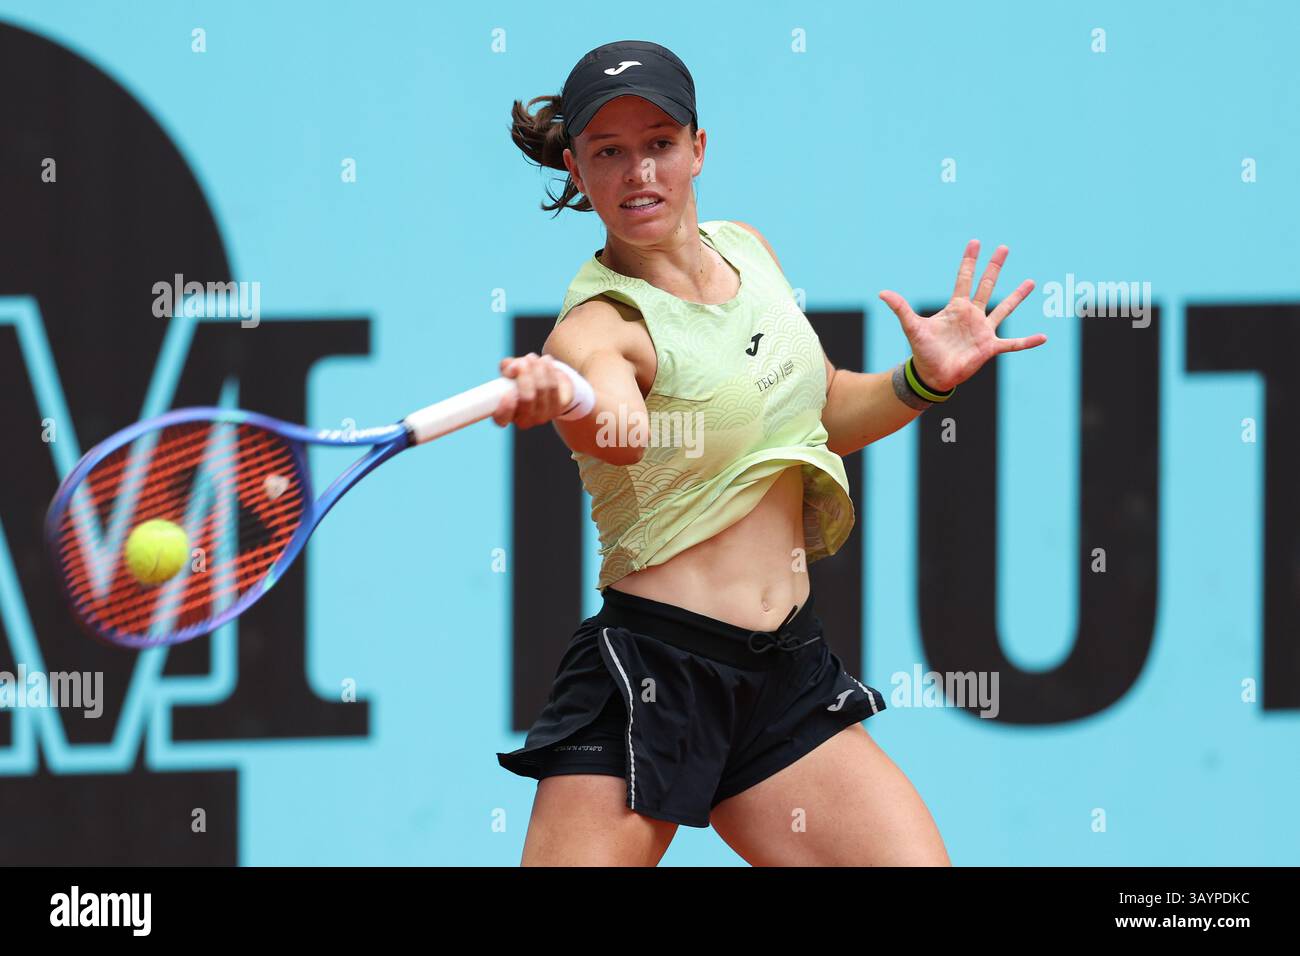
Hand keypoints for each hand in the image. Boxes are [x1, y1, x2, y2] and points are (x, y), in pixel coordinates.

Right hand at [493, 352, 574, 427]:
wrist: (545, 385)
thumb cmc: (520, 380)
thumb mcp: (509, 372)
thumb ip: (507, 368)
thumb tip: (512, 366)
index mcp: (505, 416)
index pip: (502, 419)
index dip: (505, 408)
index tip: (507, 393)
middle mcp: (523, 420)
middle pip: (527, 399)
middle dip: (525, 377)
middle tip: (522, 362)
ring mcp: (542, 416)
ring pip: (542, 389)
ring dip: (537, 369)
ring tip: (532, 357)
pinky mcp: (557, 408)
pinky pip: (553, 386)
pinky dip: (549, 370)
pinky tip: (545, 360)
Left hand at [878, 240, 1045, 392]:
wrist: (931, 375)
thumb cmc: (922, 351)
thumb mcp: (912, 327)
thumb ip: (901, 309)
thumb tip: (881, 293)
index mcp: (955, 308)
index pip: (964, 279)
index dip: (969, 261)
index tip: (975, 242)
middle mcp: (972, 315)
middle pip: (986, 286)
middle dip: (994, 267)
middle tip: (1004, 247)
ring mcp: (983, 331)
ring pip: (1004, 309)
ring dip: (1017, 296)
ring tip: (1030, 282)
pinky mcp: (989, 348)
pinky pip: (1013, 344)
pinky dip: (1027, 342)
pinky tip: (1043, 337)